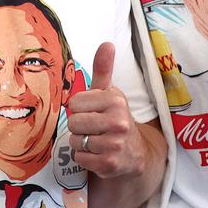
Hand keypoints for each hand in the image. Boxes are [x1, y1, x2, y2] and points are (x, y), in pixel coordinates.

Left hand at [67, 43, 145, 178]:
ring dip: (81, 143)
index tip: (93, 112)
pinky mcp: (109, 164)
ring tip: (96, 141)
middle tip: (93, 129)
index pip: (74, 103)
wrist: (133, 154)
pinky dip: (84, 158)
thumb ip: (103, 69)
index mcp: (115, 100)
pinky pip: (80, 158)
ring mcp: (115, 144)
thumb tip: (107, 43)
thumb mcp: (109, 93)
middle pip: (73, 122)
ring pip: (75, 141)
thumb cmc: (114, 119)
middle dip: (78, 127)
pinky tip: (97, 154)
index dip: (79, 109)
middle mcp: (118, 121)